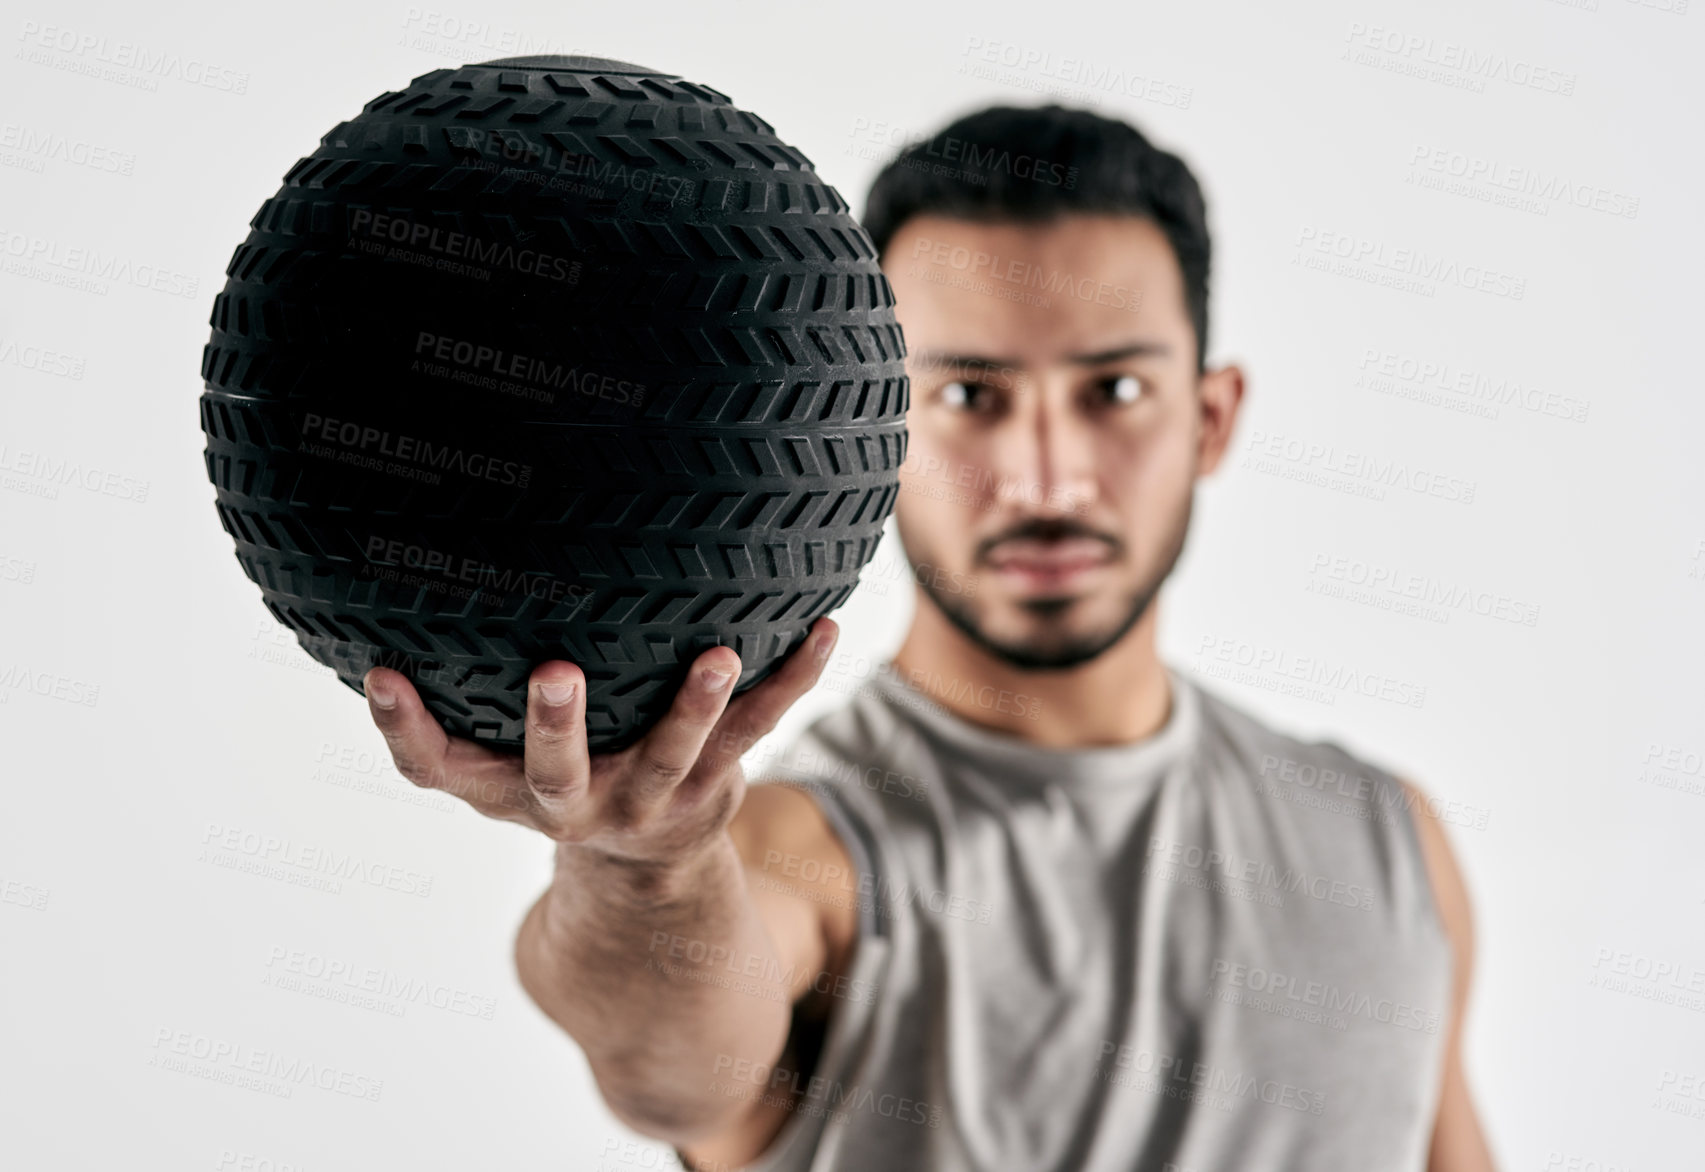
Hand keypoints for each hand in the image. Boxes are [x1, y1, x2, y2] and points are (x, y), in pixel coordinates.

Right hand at [361, 617, 838, 864]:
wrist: (644, 871)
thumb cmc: (555, 776)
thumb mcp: (495, 754)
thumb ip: (456, 696)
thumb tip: (401, 570)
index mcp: (504, 791)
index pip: (436, 769)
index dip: (402, 729)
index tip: (381, 673)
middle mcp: (573, 805)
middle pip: (557, 775)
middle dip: (555, 727)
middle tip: (554, 674)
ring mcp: (649, 797)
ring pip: (672, 753)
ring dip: (696, 707)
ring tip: (718, 655)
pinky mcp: (714, 784)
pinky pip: (759, 726)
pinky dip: (793, 678)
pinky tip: (823, 628)